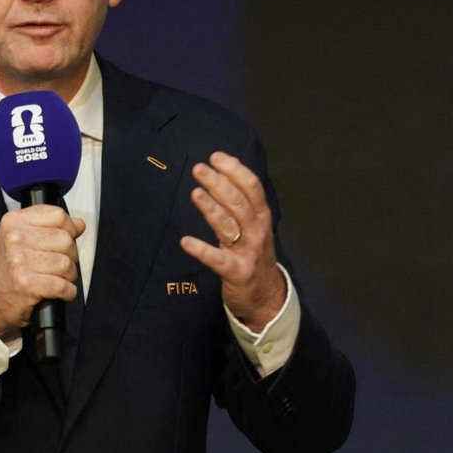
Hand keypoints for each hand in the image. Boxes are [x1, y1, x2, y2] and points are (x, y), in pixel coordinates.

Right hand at [0, 204, 83, 338]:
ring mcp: (19, 261)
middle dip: (70, 256)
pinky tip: (59, 292)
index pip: (58, 215)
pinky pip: (64, 286)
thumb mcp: (21, 240)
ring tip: (56, 279)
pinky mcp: (27, 284)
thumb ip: (50, 228)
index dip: (69, 229)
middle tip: (58, 266)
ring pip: (67, 264)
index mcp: (14, 222)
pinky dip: (68, 292)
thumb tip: (79, 224)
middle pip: (66, 240)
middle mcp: (15, 238)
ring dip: (68, 276)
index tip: (63, 241)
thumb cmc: (7, 270)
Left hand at [181, 151, 285, 330]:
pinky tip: (186, 242)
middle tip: (199, 169)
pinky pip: (218, 259)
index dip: (235, 170)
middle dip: (219, 183)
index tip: (216, 157)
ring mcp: (248, 252)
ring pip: (229, 225)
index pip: (252, 187)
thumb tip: (225, 172)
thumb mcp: (255, 226)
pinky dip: (202, 250)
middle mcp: (257, 230)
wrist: (267, 295)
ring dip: (211, 208)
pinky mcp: (237, 272)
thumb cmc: (254, 254)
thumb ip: (243, 203)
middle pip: (238, 202)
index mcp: (262, 216)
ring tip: (195, 193)